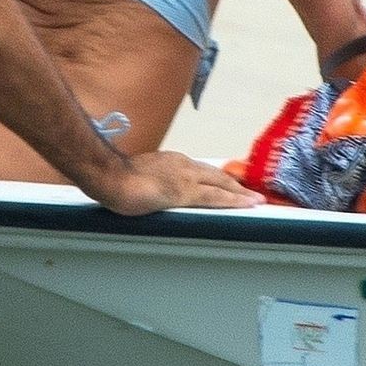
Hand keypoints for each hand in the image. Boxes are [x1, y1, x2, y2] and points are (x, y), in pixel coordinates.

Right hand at [88, 150, 260, 215]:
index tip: (229, 184)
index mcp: (172, 161)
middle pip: (216, 175)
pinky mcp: (185, 193)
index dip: (218, 178)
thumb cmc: (116, 178)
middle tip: (252, 192)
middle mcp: (183, 165)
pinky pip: (216, 197)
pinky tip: (247, 204)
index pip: (202, 170)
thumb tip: (155, 189)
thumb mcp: (139, 175)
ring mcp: (186, 178)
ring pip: (221, 184)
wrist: (109, 176)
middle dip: (235, 184)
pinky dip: (235, 200)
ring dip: (240, 193)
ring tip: (255, 200)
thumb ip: (153, 180)